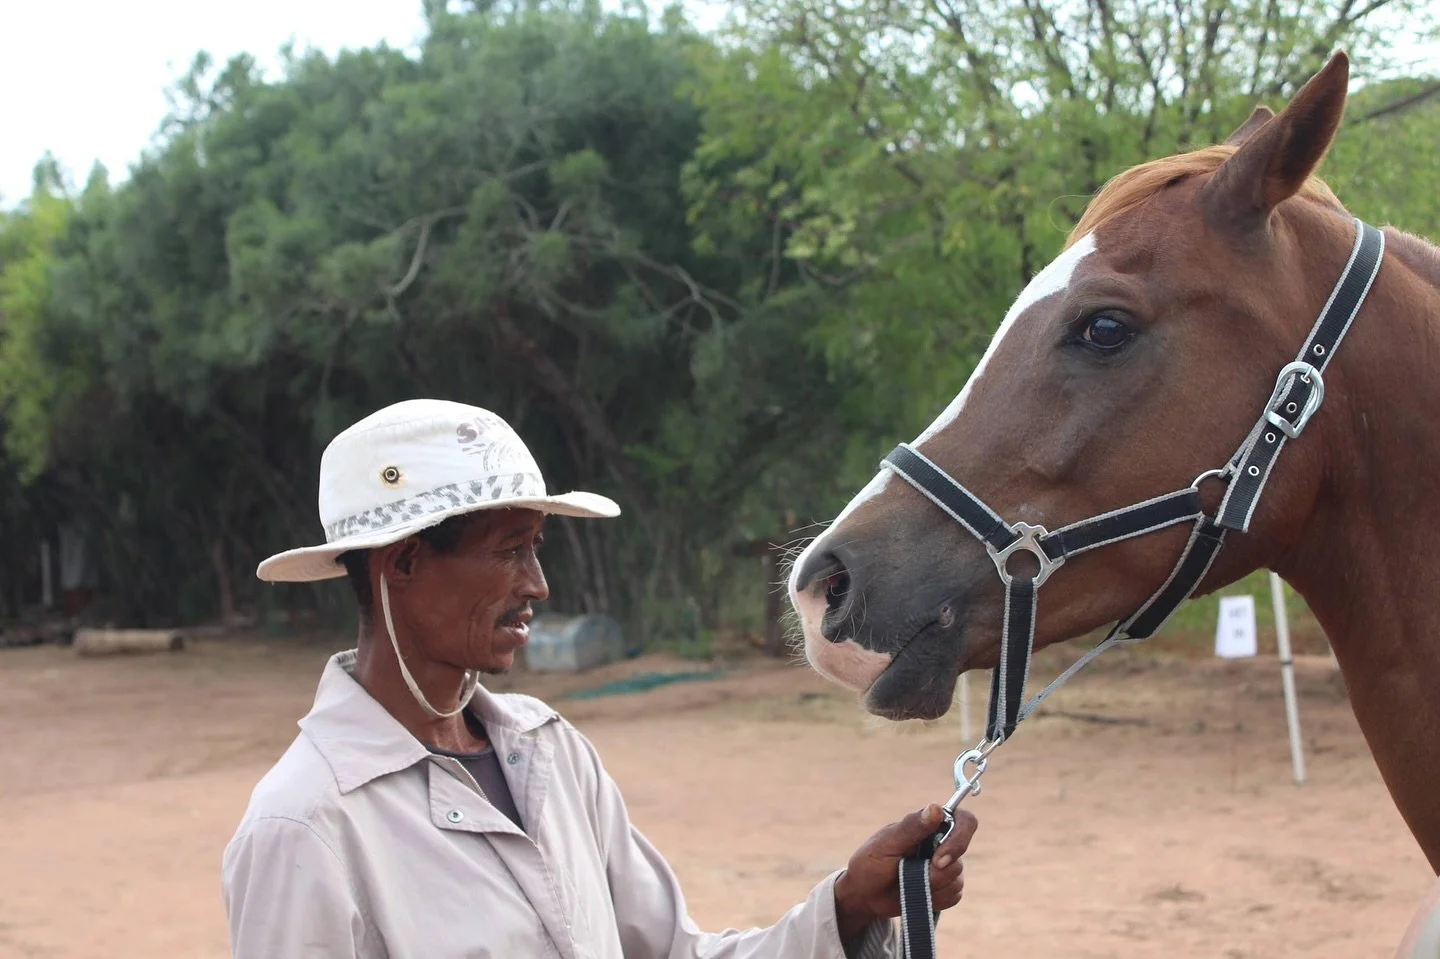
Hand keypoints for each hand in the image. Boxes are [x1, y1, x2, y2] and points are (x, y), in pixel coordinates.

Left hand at [832, 804, 977, 942]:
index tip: (939, 859)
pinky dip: (935, 899)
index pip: (963, 820)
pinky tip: (915, 894)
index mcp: (929, 825)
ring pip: (957, 879)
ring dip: (932, 886)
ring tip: (907, 883)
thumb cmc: (871, 863)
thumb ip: (911, 827)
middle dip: (939, 871)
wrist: (865, 895)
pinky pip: (954, 896)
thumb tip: (936, 808)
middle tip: (914, 876)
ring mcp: (945, 866)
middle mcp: (941, 843)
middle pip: (961, 854)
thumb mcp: (886, 844)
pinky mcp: (945, 888)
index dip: (960, 838)